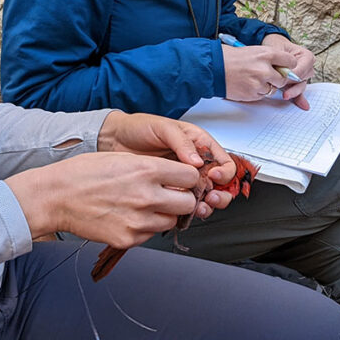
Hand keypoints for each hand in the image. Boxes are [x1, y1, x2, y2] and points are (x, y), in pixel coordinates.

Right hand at [4, 151, 202, 246]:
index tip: (181, 180)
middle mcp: (146, 195)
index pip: (191, 176)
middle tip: (170, 195)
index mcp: (147, 169)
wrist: (55, 197)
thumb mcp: (123, 158)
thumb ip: (152, 167)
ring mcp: (138, 220)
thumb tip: (176, 174)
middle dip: (183, 198)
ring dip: (166, 214)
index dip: (188, 178)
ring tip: (147, 206)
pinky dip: (147, 227)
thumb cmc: (84, 173)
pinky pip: (152, 234)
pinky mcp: (128, 239)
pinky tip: (131, 216)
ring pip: (173, 221)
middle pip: (188, 202)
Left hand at [98, 111, 236, 212]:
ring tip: (199, 207)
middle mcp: (195, 163)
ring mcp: (182, 179)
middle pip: (220, 185)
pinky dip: (188, 211)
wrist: (114, 140)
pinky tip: (183, 211)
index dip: (224, 172)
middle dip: (220, 194)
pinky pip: (185, 204)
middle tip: (210, 198)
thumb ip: (182, 143)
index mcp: (199, 145)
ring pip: (205, 197)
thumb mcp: (163, 128)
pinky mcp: (170, 191)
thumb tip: (198, 161)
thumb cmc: (139, 128)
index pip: (224, 162)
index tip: (213, 177)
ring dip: (206, 206)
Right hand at [222, 42, 298, 103]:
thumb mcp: (254, 51)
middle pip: (284, 78)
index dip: (288, 65)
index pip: (291, 61)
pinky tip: (248, 84)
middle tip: (268, 75)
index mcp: (266, 54)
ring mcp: (259, 82)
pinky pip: (263, 95)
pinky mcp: (253, 93)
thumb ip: (270, 59)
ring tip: (253, 79)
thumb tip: (284, 67)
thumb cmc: (231, 58)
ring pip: (273, 89)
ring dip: (267, 86)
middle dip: (278, 78)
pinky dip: (258, 92)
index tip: (286, 67)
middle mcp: (265, 68)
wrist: (214, 68)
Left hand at [261, 33, 316, 109]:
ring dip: (293, 91)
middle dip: (292, 84)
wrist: (273, 47)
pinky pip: (299, 91)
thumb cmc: (276, 47)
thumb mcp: (278, 50)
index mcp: (307, 56)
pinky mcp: (297, 83)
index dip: (293, 74)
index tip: (284, 77)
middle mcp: (307, 67)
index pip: (302, 68)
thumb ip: (282, 61)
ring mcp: (303, 76)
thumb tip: (284, 74)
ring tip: (285, 95)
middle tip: (281, 86)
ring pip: (301, 86)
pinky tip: (303, 105)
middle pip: (302, 79)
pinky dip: (299, 98)